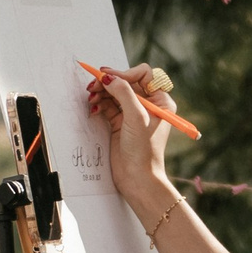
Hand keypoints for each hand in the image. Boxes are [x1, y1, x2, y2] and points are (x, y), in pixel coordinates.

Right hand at [85, 64, 170, 215]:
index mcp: (160, 100)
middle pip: (126, 83)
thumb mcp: (136, 117)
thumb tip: (109, 77)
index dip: (125, 74)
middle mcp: (148, 105)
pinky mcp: (120, 123)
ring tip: (91, 97)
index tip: (110, 79)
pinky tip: (93, 108)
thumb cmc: (144, 151)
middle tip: (93, 85)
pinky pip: (108, 106)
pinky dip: (99, 104)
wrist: (137, 179)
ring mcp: (133, 114)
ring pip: (115, 94)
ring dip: (102, 93)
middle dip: (109, 83)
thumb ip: (123, 93)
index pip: (143, 75)